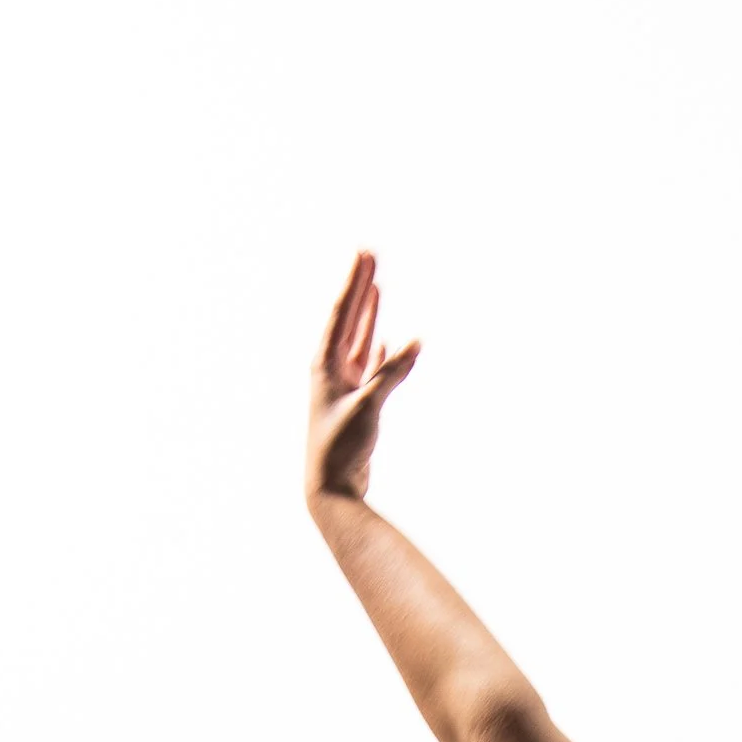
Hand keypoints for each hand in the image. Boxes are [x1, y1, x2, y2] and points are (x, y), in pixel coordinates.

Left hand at [306, 249, 419, 506]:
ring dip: (368, 315)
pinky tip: (381, 340)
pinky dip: (375, 351)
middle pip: (349, 319)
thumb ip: (391, 373)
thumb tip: (415, 341)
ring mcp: (343, 386)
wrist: (332, 488)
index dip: (355, 282)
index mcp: (325, 365)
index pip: (342, 313)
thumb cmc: (341, 448)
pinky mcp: (356, 404)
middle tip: (370, 256)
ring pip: (358, 340)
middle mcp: (331, 370)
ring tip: (376, 288)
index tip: (365, 254)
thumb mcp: (368, 406)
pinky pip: (368, 367)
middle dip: (361, 288)